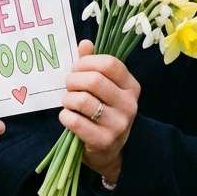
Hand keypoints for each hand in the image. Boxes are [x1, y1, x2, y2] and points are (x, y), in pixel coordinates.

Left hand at [59, 40, 139, 183]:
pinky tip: (67, 117)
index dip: (87, 62)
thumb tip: (85, 43)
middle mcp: (129, 105)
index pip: (110, 64)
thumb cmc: (102, 112)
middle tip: (69, 86)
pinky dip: (65, 116)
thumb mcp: (103, 88)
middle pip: (94, 80)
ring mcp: (119, 124)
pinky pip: (75, 121)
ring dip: (68, 99)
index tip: (77, 68)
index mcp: (131, 87)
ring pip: (82, 100)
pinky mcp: (104, 141)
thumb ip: (93, 64)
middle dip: (73, 80)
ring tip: (68, 103)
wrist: (109, 151)